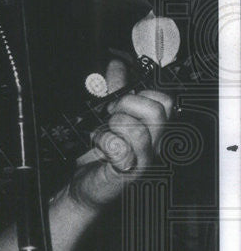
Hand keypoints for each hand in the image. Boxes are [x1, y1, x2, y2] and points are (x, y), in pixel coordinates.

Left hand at [69, 59, 174, 210]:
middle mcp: (153, 143)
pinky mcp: (128, 172)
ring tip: (101, 136)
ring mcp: (143, 159)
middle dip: (126, 107)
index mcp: (151, 128)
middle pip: (157, 111)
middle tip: (109, 119)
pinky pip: (121, 149)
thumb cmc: (98, 154)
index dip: (139, 95)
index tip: (116, 104)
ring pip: (138, 130)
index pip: (164, 101)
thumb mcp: (106, 116)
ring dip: (111, 127)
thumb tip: (118, 65)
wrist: (85, 185)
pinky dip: (105, 143)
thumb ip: (114, 90)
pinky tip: (99, 148)